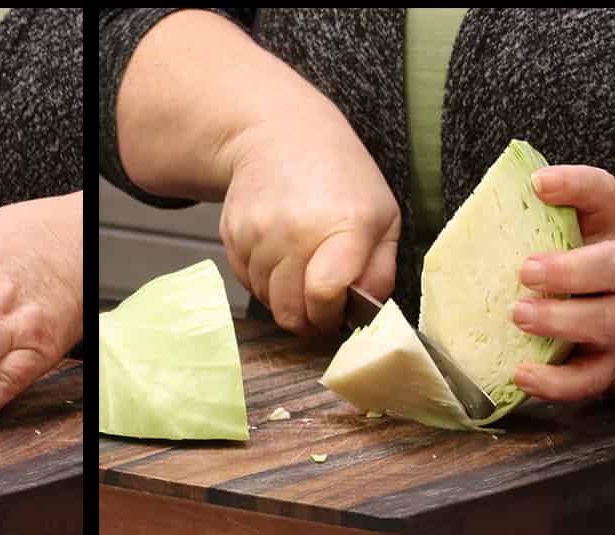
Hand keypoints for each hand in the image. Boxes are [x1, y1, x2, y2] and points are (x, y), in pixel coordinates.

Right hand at [218, 104, 400, 334]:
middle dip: (307, 320)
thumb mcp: (381, 216)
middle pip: (291, 310)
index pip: (323, 295)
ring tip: (299, 270)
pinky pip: (247, 282)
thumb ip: (379, 271)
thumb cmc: (339, 177)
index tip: (335, 317)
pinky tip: (278, 256)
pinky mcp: (233, 235)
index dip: (328, 318)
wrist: (279, 133)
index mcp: (344, 225)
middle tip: (318, 309)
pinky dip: (263, 281)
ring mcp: (259, 233)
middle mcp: (296, 229)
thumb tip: (367, 312)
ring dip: (284, 299)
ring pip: (267, 301)